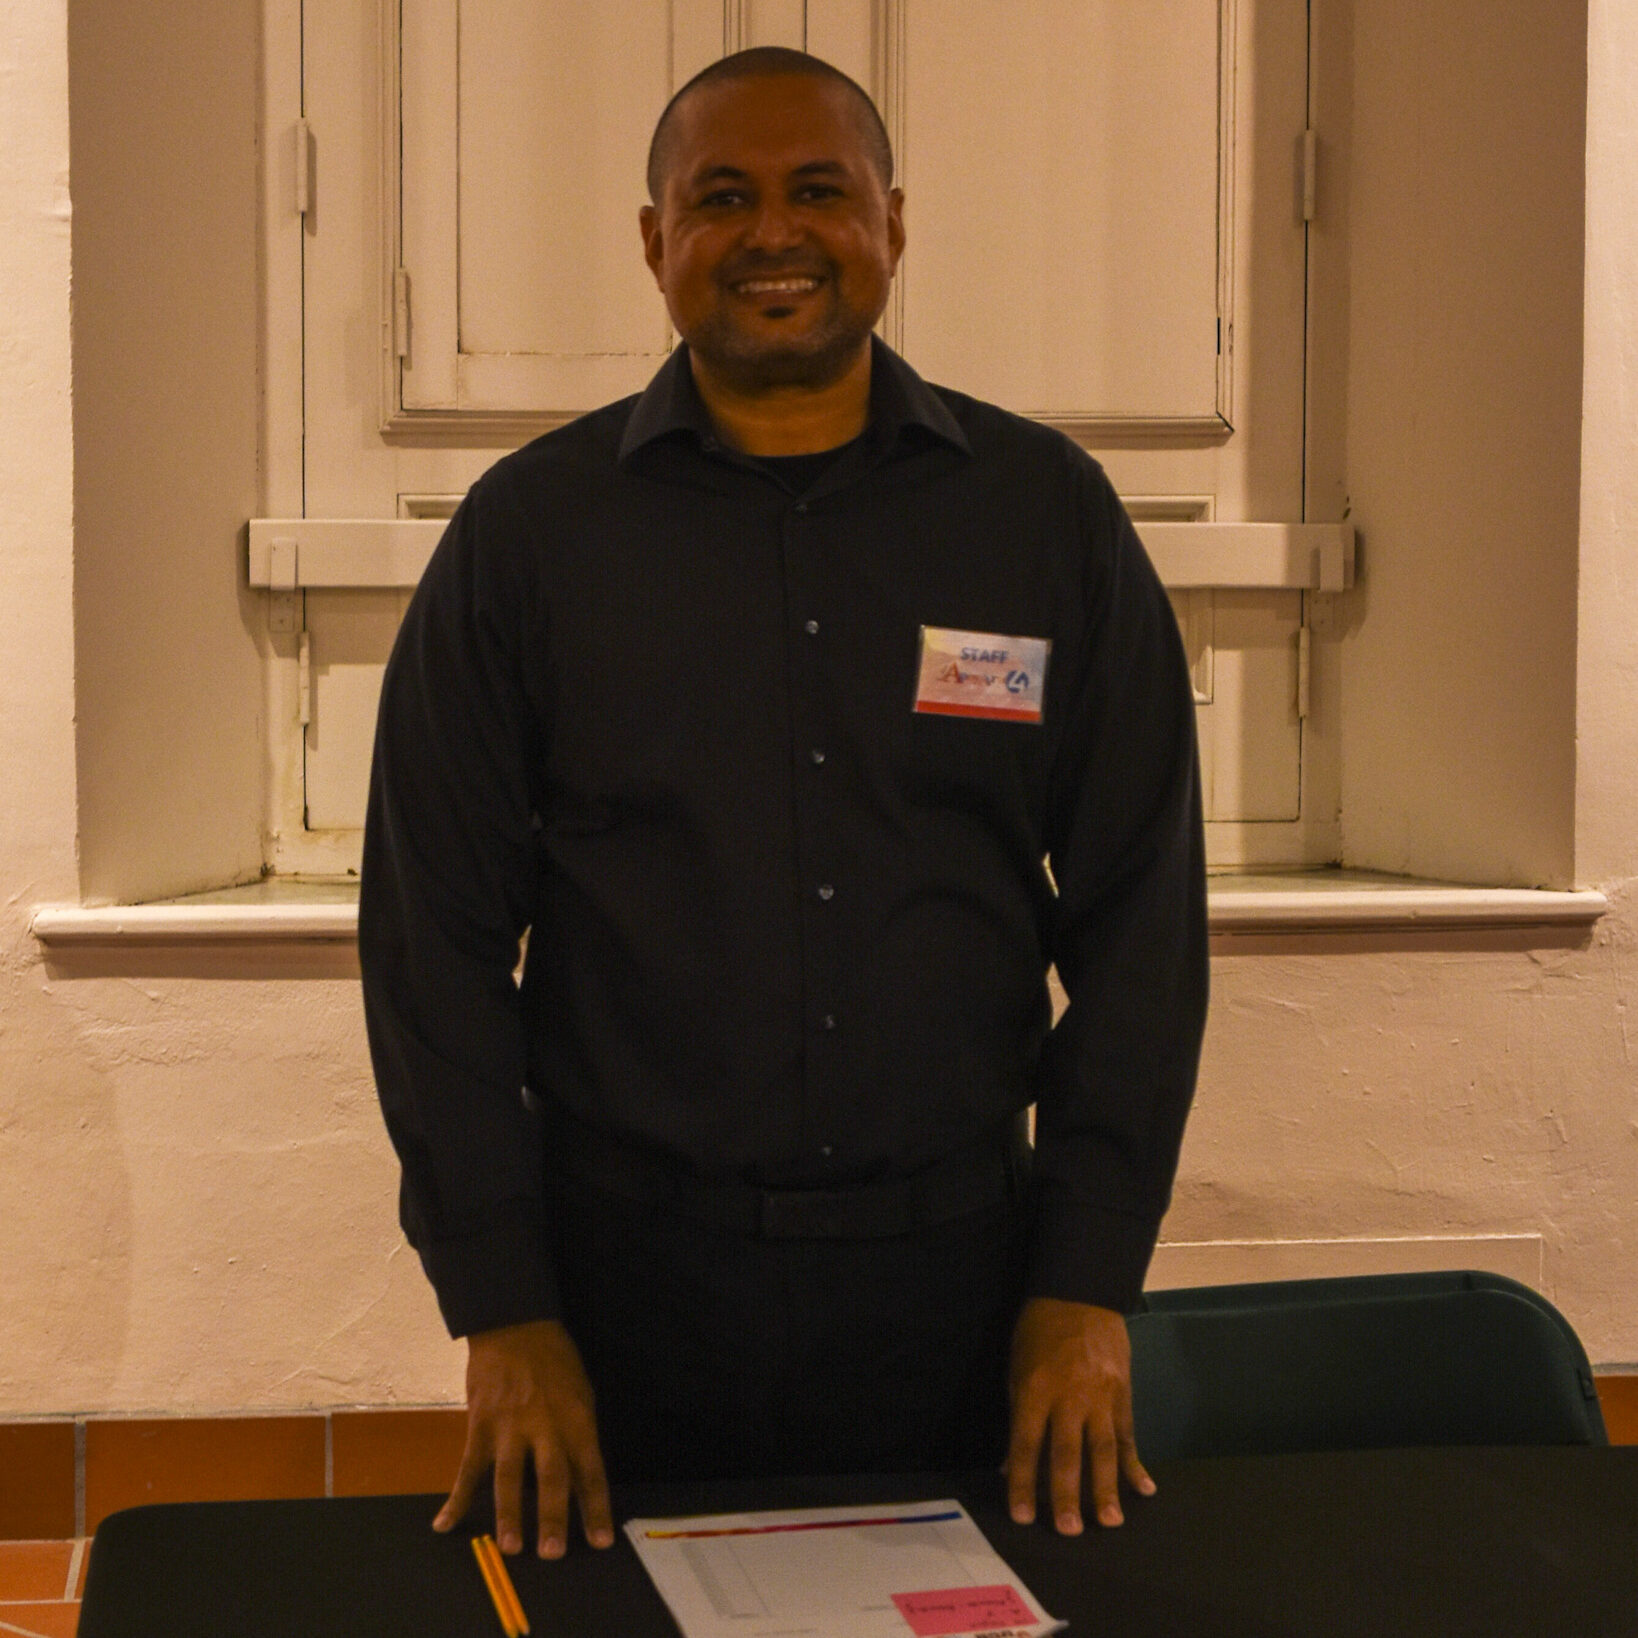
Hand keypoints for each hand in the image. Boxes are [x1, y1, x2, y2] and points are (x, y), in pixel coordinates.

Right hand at [432, 1318, 613, 1558]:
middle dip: (553, 1516)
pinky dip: (456, 1497)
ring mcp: (510, 1425)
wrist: (515, 1325)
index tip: (600, 1542)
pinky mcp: (480, 1424)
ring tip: (510, 1548)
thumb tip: (582, 1480)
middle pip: (552, 1475)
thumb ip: (579, 1434)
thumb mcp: (580, 1391)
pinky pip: (468, 1467)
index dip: (596, 1507)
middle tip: (552, 1553)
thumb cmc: (554, 1360)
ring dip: (509, 1513)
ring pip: (509, 1475)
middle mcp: (546, 1424)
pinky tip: (445, 1524)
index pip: (591, 1469)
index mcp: (577, 1417)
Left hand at [1005, 1297, 1154, 1532]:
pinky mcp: (1123, 1392)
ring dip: (1106, 1488)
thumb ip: (1018, 1415)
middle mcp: (1069, 1396)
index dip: (1022, 1481)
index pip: (1025, 1444)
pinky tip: (1144, 1488)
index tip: (1022, 1515)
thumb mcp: (1017, 1367)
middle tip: (1069, 1531)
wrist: (1079, 1291)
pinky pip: (1128, 1433)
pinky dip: (1135, 1462)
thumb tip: (1011, 1464)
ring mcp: (1101, 1394)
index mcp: (1035, 1388)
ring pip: (1104, 1449)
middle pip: (1067, 1453)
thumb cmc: (1039, 1329)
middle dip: (1067, 1495)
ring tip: (1109, 1521)